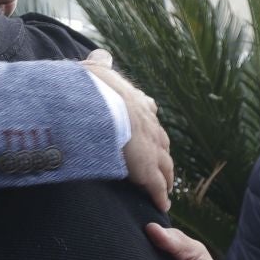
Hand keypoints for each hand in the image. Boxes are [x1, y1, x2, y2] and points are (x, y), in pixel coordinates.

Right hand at [83, 51, 171, 212]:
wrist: (100, 106)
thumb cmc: (93, 88)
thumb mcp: (96, 71)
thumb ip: (100, 64)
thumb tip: (102, 54)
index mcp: (138, 104)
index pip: (149, 116)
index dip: (150, 126)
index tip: (150, 133)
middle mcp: (151, 126)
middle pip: (162, 143)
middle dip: (162, 154)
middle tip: (162, 165)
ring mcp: (152, 149)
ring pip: (165, 166)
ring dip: (165, 177)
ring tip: (165, 187)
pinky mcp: (148, 171)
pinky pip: (156, 188)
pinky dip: (160, 197)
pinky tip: (162, 206)